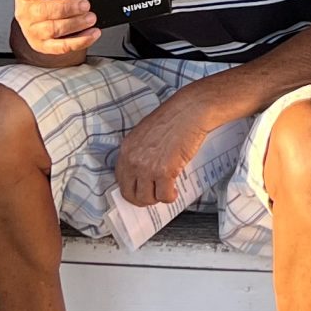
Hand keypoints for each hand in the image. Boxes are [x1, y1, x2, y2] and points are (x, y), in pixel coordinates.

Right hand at [12, 0, 101, 59]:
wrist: (38, 21)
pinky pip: (62, 46)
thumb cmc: (46, 0)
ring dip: (75, 24)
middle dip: (67, 7)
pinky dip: (80, 40)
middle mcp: (25, 14)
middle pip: (43, 11)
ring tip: (90, 18)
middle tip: (85, 5)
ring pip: (53, 29)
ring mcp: (34, 32)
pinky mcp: (44, 46)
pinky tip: (92, 33)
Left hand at [116, 89, 218, 208]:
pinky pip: (164, 196)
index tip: (141, 190)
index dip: (132, 189)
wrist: (190, 111)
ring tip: (166, 191)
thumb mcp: (145, 133)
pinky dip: (170, 197)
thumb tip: (142, 171)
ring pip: (146, 198)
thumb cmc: (173, 118)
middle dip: (143, 199)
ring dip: (157, 198)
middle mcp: (133, 160)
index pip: (121, 180)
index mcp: (127, 149)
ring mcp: (147, 167)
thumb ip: (140, 152)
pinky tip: (174, 191)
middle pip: (130, 194)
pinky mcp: (164, 171)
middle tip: (154, 195)